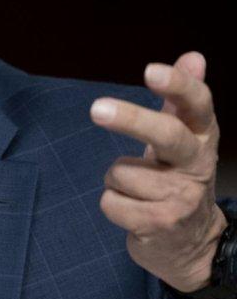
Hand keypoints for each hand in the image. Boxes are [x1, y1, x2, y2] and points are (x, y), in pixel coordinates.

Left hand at [90, 52, 231, 298]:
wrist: (192, 243)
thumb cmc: (176, 178)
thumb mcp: (183, 139)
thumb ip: (181, 99)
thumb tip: (194, 55)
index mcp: (201, 139)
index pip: (197, 106)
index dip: (178, 87)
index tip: (152, 71)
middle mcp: (198, 165)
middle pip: (166, 135)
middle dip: (132, 120)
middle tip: (97, 109)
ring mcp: (181, 198)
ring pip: (121, 173)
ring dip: (116, 181)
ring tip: (136, 191)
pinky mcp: (160, 224)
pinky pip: (111, 203)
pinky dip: (112, 205)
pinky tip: (132, 211)